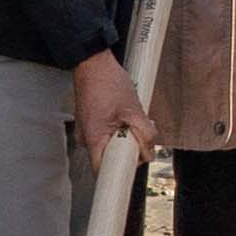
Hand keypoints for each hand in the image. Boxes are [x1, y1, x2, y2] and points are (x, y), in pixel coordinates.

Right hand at [70, 48, 146, 168]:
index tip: (134, 163)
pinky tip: (122, 114)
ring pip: (110, 146)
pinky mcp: (89, 124)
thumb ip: (146, 133)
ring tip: (128, 117)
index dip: (122, 171)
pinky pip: (106, 135)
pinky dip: (117, 129)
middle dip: (128, 149)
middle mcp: (86, 139)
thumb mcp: (134, 109)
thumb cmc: (107, 81)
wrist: (93, 62)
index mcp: (94, 139)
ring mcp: (86, 132)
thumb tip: (150, 151)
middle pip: (110, 159)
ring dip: (124, 137)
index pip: (105, 173)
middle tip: (136, 131)